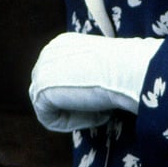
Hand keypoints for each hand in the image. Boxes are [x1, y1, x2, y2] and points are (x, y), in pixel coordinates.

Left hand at [29, 32, 160, 131]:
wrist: (127, 69)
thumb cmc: (125, 66)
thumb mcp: (104, 63)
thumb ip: (89, 72)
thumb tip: (92, 90)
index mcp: (63, 44)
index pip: (61, 77)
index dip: (83, 93)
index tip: (105, 97)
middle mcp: (47, 53)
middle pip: (52, 92)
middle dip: (76, 105)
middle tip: (104, 108)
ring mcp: (40, 71)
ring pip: (52, 106)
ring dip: (77, 114)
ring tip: (102, 111)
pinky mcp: (40, 92)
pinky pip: (50, 119)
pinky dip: (73, 123)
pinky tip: (96, 115)